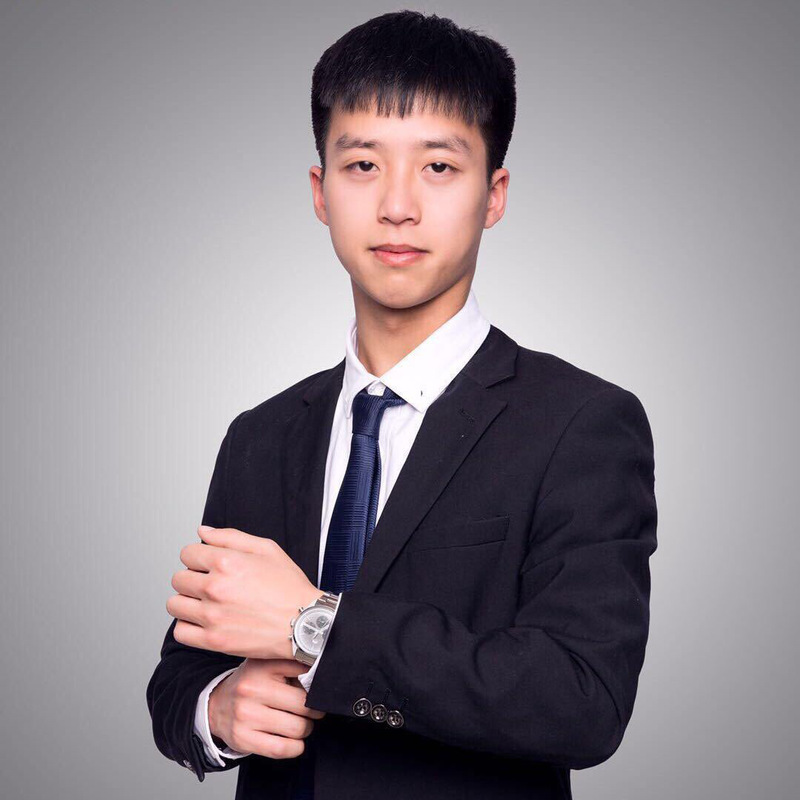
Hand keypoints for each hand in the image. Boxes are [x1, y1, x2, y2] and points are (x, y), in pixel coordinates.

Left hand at [168, 525, 323, 658]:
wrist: (304, 623)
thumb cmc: (289, 587)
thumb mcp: (267, 549)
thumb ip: (230, 536)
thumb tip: (203, 532)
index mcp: (227, 562)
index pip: (187, 553)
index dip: (198, 556)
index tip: (207, 564)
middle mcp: (215, 588)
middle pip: (178, 578)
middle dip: (192, 577)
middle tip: (209, 583)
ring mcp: (212, 616)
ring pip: (175, 604)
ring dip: (187, 601)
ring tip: (204, 602)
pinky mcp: (213, 640)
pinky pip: (180, 631)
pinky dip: (188, 625)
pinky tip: (203, 620)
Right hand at [208, 658, 326, 759]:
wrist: (217, 704)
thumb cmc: (251, 684)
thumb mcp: (269, 665)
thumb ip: (294, 666)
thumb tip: (323, 674)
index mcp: (263, 665)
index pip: (305, 671)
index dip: (317, 682)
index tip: (320, 686)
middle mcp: (252, 688)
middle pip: (304, 704)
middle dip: (313, 710)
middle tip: (310, 709)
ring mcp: (246, 714)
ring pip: (298, 728)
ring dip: (305, 729)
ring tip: (298, 722)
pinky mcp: (243, 738)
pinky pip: (282, 748)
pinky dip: (295, 747)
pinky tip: (293, 740)